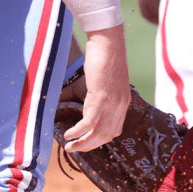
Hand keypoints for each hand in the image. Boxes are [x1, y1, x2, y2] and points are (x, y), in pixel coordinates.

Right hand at [63, 25, 129, 151]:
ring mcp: (112, 102)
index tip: (87, 142)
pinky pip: (90, 121)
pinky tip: (69, 134)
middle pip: (107, 135)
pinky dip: (79, 131)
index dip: (101, 139)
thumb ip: (98, 95)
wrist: (108, 42)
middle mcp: (121, 105)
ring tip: (69, 146)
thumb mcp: (104, 81)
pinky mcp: (102, 97)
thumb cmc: (105, 56)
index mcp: (123, 102)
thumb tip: (84, 105)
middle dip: (90, 146)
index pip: (115, 129)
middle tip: (75, 149)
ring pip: (99, 132)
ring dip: (83, 143)